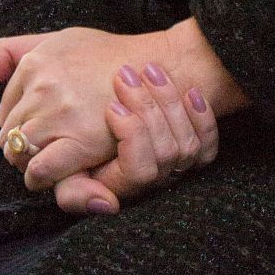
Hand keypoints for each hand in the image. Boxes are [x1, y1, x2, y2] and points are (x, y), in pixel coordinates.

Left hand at [0, 26, 168, 183]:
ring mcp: (60, 114)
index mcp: (36, 61)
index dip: (20, 121)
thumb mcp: (57, 40)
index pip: (3, 108)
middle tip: (47, 145)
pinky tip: (51, 172)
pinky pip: (40, 171)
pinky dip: (39, 177)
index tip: (39, 125)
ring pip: (20, 153)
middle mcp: (43, 85)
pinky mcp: (79, 141)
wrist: (155, 71)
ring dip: (30, 161)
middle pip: (9, 133)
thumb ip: (10, 53)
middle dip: (22, 143)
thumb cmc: (106, 56)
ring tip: (52, 156)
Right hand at [49, 62, 219, 214]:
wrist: (109, 111)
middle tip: (125, 75)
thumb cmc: (78, 145)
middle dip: (148, 108)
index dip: (131, 135)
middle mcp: (154, 181)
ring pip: (187, 144)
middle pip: (167, 151)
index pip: (140, 171)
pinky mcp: (198, 152)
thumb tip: (108, 205)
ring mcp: (178, 168)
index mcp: (122, 185)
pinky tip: (191, 92)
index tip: (112, 105)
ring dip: (170, 101)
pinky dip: (203, 117)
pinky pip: (208, 144)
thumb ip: (73, 194)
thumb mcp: (65, 171)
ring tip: (149, 70)